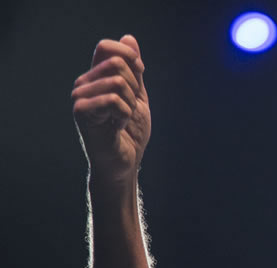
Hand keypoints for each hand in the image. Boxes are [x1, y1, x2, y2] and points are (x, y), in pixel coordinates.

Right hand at [72, 35, 149, 183]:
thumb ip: (135, 70)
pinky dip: (125, 115)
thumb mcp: (138, 97)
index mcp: (95, 78)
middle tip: (129, 109)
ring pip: (118, 82)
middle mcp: (83, 84)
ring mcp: (80, 97)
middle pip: (118, 64)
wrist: (124, 163)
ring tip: (122, 120)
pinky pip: (114, 100)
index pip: (106, 47)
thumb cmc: (129, 133)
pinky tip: (117, 127)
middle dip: (135, 88)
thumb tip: (129, 37)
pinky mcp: (81, 111)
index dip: (129, 56)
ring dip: (131, 105)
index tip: (140, 74)